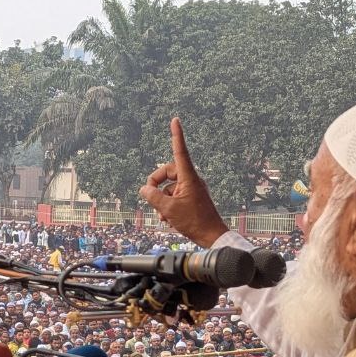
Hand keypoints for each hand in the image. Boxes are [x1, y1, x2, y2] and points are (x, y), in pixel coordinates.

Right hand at [138, 118, 229, 247]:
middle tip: (149, 196)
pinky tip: (168, 219)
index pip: (180, 151)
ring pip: (169, 188)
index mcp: (188, 177)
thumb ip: (153, 197)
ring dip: (161, 200)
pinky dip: (168, 206)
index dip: (176, 135)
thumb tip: (144, 189)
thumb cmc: (194, 221)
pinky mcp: (191, 198)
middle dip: (156, 184)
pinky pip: (175, 196)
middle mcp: (191, 180)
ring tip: (163, 215)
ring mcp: (191, 189)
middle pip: (168, 172)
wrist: (211, 235)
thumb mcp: (168, 209)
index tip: (175, 121)